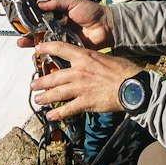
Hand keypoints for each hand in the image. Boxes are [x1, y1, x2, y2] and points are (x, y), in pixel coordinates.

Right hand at [14, 0, 113, 50]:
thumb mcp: (72, 2)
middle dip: (29, 37)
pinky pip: (58, 53)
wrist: (107, 26)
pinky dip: (49, 55)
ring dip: (36, 46)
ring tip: (25, 47)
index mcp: (58, 16)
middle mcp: (59, 28)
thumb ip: (56, 3)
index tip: (21, 25)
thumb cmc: (91, 11)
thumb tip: (39, 3)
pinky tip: (40, 56)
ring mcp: (64, 40)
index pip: (41, 20)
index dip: (31, 23)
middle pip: (41, 33)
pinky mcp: (70, 50)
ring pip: (47, 44)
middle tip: (20, 41)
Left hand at [28, 41, 142, 117]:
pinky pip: (67, 109)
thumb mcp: (104, 57)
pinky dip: (57, 114)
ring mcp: (80, 88)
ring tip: (37, 99)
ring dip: (45, 97)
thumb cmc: (122, 70)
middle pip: (53, 76)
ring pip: (56, 93)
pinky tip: (50, 116)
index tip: (37, 49)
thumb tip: (86, 60)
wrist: (132, 87)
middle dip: (41, 81)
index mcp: (84, 57)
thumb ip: (91, 59)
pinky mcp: (85, 103)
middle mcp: (79, 72)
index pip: (60, 49)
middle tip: (33, 84)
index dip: (46, 48)